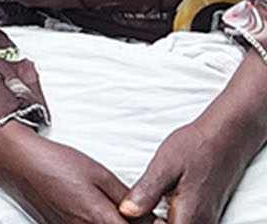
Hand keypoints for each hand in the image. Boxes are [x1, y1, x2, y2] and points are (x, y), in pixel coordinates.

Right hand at [0, 122, 148, 223]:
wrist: (16, 161)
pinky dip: (98, 223)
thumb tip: (152, 218)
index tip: (163, 221)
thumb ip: (127, 199)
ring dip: (116, 223)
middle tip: (146, 216)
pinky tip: (101, 213)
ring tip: (120, 213)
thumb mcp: (99, 174)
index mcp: (99, 219)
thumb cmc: (57, 162)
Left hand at [119, 108, 266, 222]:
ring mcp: (205, 221)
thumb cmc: (196, 148)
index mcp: (189, 217)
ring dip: (155, 219)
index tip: (126, 212)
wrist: (227, 138)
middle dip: (147, 221)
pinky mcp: (205, 215)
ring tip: (141, 200)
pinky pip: (183, 222)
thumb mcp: (164, 166)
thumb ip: (147, 192)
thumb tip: (127, 212)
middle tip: (130, 204)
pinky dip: (165, 217)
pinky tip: (151, 202)